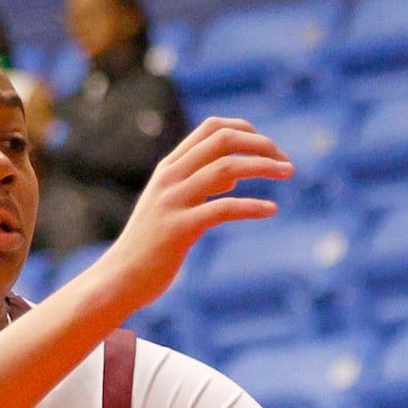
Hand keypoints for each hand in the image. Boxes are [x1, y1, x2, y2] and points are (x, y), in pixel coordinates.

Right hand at [87, 117, 291, 305]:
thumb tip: (231, 179)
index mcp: (170, 168)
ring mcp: (173, 201)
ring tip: (289, 173)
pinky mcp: (179, 229)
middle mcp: (171, 177)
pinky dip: (252, 206)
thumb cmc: (150, 246)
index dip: (245, 130)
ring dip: (264, 167)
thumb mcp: (172, 206)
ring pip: (226, 169)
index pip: (211, 129)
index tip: (269, 146)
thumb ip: (197, 187)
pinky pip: (223, 209)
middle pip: (222, 140)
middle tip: (287, 161)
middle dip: (260, 144)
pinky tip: (272, 209)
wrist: (119, 278)